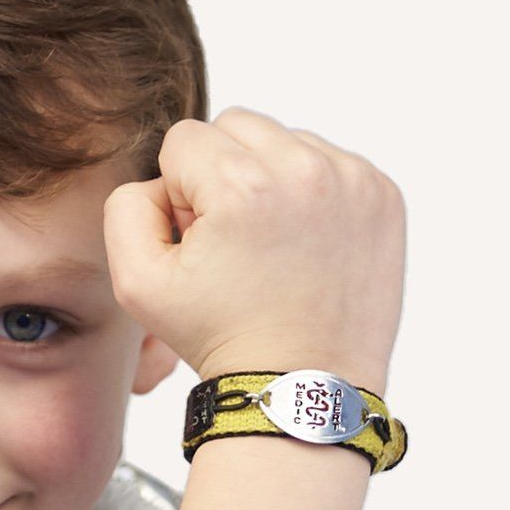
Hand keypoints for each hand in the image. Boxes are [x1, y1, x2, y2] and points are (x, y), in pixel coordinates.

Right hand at [102, 107, 405, 394]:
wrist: (302, 384)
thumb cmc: (221, 337)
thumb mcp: (135, 284)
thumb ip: (126, 206)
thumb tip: (164, 178)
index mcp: (243, 185)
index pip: (183, 139)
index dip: (179, 194)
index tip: (202, 243)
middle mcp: (305, 169)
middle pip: (236, 125)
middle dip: (222, 175)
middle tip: (233, 243)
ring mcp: (353, 180)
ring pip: (285, 140)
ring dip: (268, 180)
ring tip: (271, 247)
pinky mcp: (383, 195)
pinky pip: (329, 163)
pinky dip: (310, 195)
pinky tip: (303, 246)